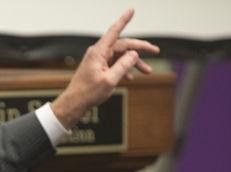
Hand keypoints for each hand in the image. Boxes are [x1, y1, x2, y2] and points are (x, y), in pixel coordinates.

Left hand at [51, 9, 159, 128]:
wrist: (74, 103)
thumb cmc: (88, 93)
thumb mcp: (110, 80)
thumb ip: (123, 66)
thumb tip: (134, 54)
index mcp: (98, 52)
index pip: (114, 32)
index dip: (124, 20)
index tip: (131, 10)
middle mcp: (98, 53)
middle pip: (123, 45)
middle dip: (140, 48)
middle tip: (155, 51)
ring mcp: (97, 60)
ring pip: (120, 56)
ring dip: (134, 62)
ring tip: (148, 71)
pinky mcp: (98, 68)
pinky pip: (114, 64)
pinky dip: (124, 69)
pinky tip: (131, 78)